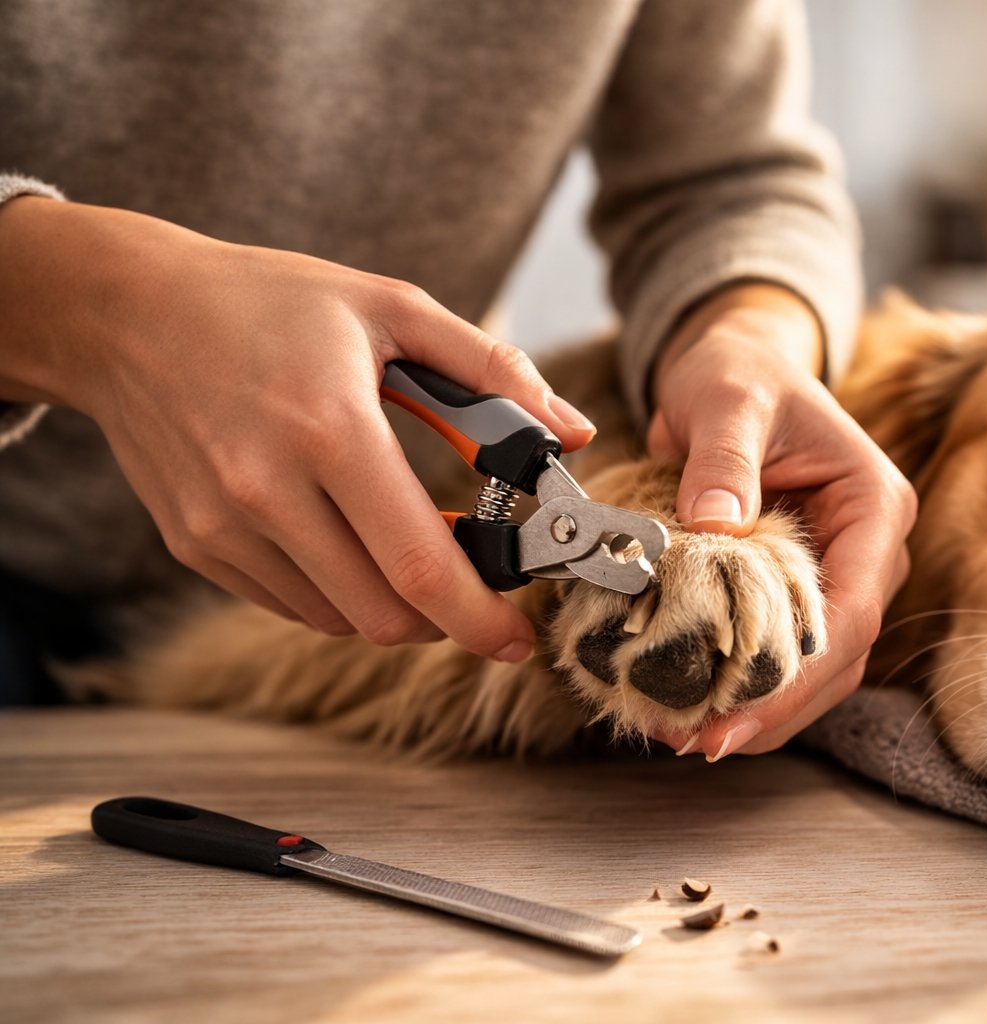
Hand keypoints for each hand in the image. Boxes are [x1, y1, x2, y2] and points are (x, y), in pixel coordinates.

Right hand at [0, 197, 594, 658]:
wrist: (126, 310)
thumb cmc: (270, 301)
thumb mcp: (393, 308)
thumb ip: (495, 371)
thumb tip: (573, 435)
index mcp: (330, 430)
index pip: (419, 567)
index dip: (480, 619)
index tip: (519, 639)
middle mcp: (267, 490)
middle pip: (383, 615)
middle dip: (445, 615)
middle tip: (474, 577)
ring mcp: (221, 526)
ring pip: (338, 619)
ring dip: (392, 604)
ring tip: (410, 544)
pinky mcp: (194, 545)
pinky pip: (291, 603)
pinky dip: (338, 591)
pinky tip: (348, 537)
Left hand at [646, 284, 915, 757]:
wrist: (734, 367)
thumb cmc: (740, 376)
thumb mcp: (728, 401)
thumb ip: (723, 460)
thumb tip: (717, 524)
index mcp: (875, 506)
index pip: (853, 609)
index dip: (799, 671)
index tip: (737, 710)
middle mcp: (871, 551)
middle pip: (839, 656)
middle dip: (775, 706)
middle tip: (700, 741)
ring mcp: (840, 575)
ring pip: (817, 670)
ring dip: (759, 710)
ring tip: (686, 738)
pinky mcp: (801, 591)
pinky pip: (784, 653)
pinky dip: (744, 687)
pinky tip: (691, 711)